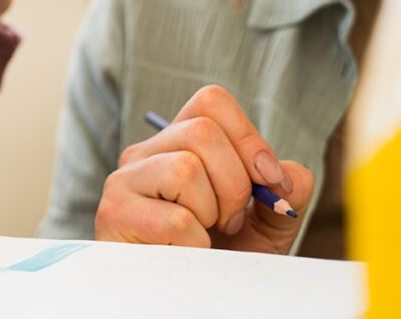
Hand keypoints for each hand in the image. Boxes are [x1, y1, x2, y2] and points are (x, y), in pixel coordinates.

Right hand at [94, 85, 313, 253]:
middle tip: (232, 222)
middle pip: (201, 131)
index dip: (248, 137)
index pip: (211, 102)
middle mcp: (144, 154)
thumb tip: (287, 176)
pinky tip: (185, 254)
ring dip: (212, 213)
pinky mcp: (113, 216)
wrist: (192, 300)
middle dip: (236, 183)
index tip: (268, 182)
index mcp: (177, 143)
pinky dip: (197, 246)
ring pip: (186, 168)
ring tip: (205, 236)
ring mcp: (123, 182)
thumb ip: (287, 191)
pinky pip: (176, 219)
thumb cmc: (224, 258)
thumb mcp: (269, 223)